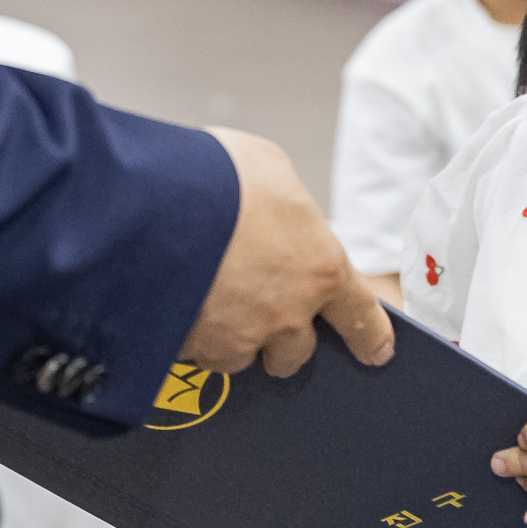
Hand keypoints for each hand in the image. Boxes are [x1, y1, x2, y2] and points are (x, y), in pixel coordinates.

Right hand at [179, 127, 395, 376]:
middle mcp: (286, 314)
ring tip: (206, 298)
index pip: (359, 315)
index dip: (369, 336)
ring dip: (231, 337)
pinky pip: (196, 356)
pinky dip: (191, 337)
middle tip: (258, 309)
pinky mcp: (191, 350)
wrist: (149, 201)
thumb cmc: (216, 174)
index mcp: (319, 267)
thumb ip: (287, 208)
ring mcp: (237, 338)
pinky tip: (174, 304)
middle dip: (281, 338)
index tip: (377, 352)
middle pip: (296, 353)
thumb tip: (279, 218)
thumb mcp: (271, 170)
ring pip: (241, 357)